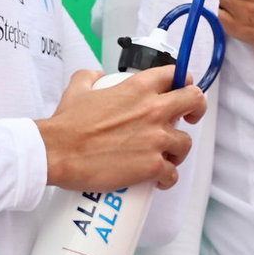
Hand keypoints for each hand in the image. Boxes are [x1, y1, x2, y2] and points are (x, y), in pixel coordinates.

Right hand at [37, 66, 205, 191]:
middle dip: (196, 110)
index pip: (176, 74)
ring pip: (185, 143)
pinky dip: (167, 178)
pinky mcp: (151, 166)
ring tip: (164, 156)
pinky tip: (158, 180)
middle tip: (189, 119)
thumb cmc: (67, 125)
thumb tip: (96, 75)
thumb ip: (89, 77)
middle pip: (194, 101)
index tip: (182, 89)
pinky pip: (172, 173)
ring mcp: (155, 139)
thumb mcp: (78, 89)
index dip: (183, 81)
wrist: (57, 152)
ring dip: (177, 151)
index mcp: (139, 88)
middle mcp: (154, 110)